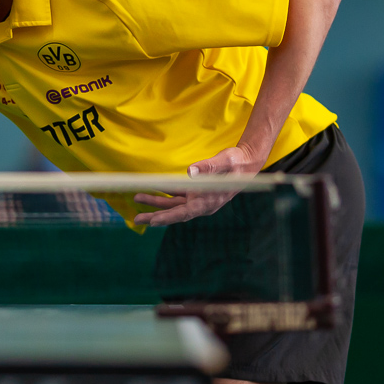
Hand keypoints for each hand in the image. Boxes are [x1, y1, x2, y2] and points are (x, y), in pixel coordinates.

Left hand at [132, 146, 262, 226]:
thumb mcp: (224, 161)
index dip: (167, 217)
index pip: (185, 213)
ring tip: (137, 199)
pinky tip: (150, 188)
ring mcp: (198, 199)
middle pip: (174, 212)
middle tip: (136, 219)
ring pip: (173, 203)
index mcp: (208, 202)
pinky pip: (177, 194)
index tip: (152, 221)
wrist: (246, 163)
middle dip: (155, 215)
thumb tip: (190, 171)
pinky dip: (164, 193)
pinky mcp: (196, 192)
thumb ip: (208, 167)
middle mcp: (201, 204)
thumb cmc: (236, 162)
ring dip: (156, 202)